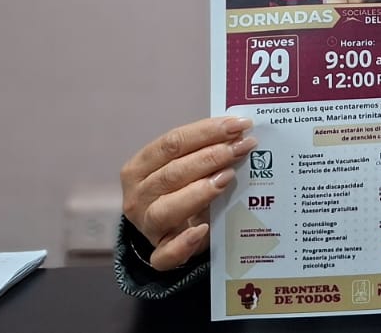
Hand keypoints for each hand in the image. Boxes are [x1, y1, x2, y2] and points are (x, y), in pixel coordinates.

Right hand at [120, 116, 254, 270]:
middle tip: (243, 147)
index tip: (239, 124)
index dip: (206, 131)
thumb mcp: (186, 169)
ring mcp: (146, 227)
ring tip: (228, 178)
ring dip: (200, 192)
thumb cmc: (181, 191)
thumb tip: (239, 132)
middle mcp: (137, 197)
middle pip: (172, 172)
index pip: (171, 143)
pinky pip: (166, 254)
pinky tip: (203, 230)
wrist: (172, 233)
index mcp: (139, 168)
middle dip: (211, 157)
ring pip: (166, 209)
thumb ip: (203, 152)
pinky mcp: (158, 254)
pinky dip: (183, 243)